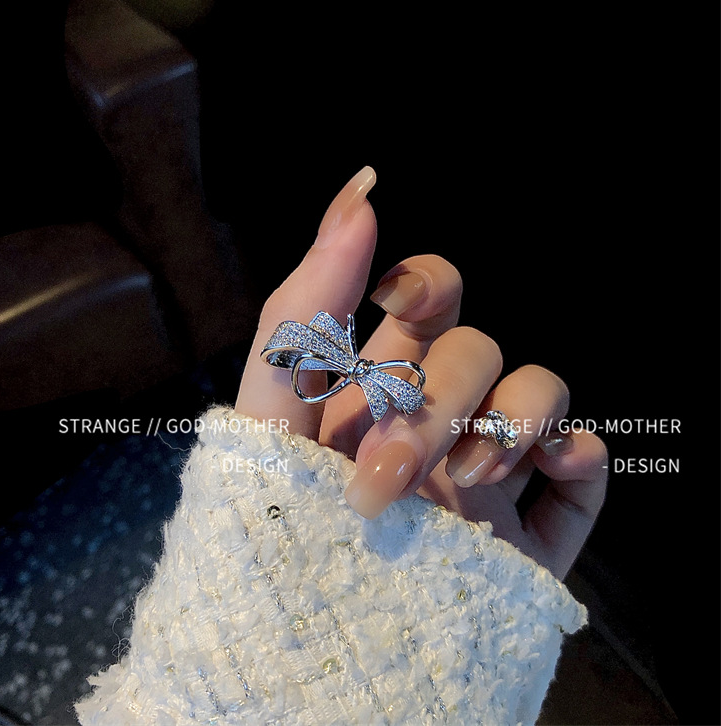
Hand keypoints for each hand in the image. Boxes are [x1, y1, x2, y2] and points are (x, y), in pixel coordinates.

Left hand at [236, 167, 606, 578]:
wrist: (295, 661)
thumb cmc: (268, 526)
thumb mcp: (271, 406)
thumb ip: (307, 303)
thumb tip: (359, 191)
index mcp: (374, 382)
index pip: (423, 293)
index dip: (424, 282)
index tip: (402, 305)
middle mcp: (433, 415)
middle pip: (475, 347)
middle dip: (438, 393)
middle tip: (385, 470)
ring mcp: (484, 471)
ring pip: (539, 389)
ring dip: (511, 417)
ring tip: (460, 484)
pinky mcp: (526, 530)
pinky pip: (584, 471)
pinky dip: (579, 458)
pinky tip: (547, 468)